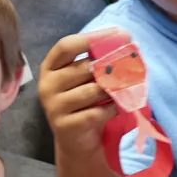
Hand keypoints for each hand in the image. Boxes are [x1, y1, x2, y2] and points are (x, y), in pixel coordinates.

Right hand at [38, 29, 125, 157]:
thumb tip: (127, 40)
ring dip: (112, 91)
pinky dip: (111, 109)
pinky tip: (113, 109)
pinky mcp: (65, 126)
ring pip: (93, 90)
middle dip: (110, 67)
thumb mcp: (86, 79)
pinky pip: (97, 112)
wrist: (77, 142)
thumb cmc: (85, 104)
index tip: (118, 34)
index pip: (66, 46)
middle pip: (84, 67)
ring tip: (119, 92)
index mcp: (50, 68)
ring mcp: (53, 106)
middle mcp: (47, 85)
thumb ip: (97, 61)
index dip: (92, 39)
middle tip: (130, 68)